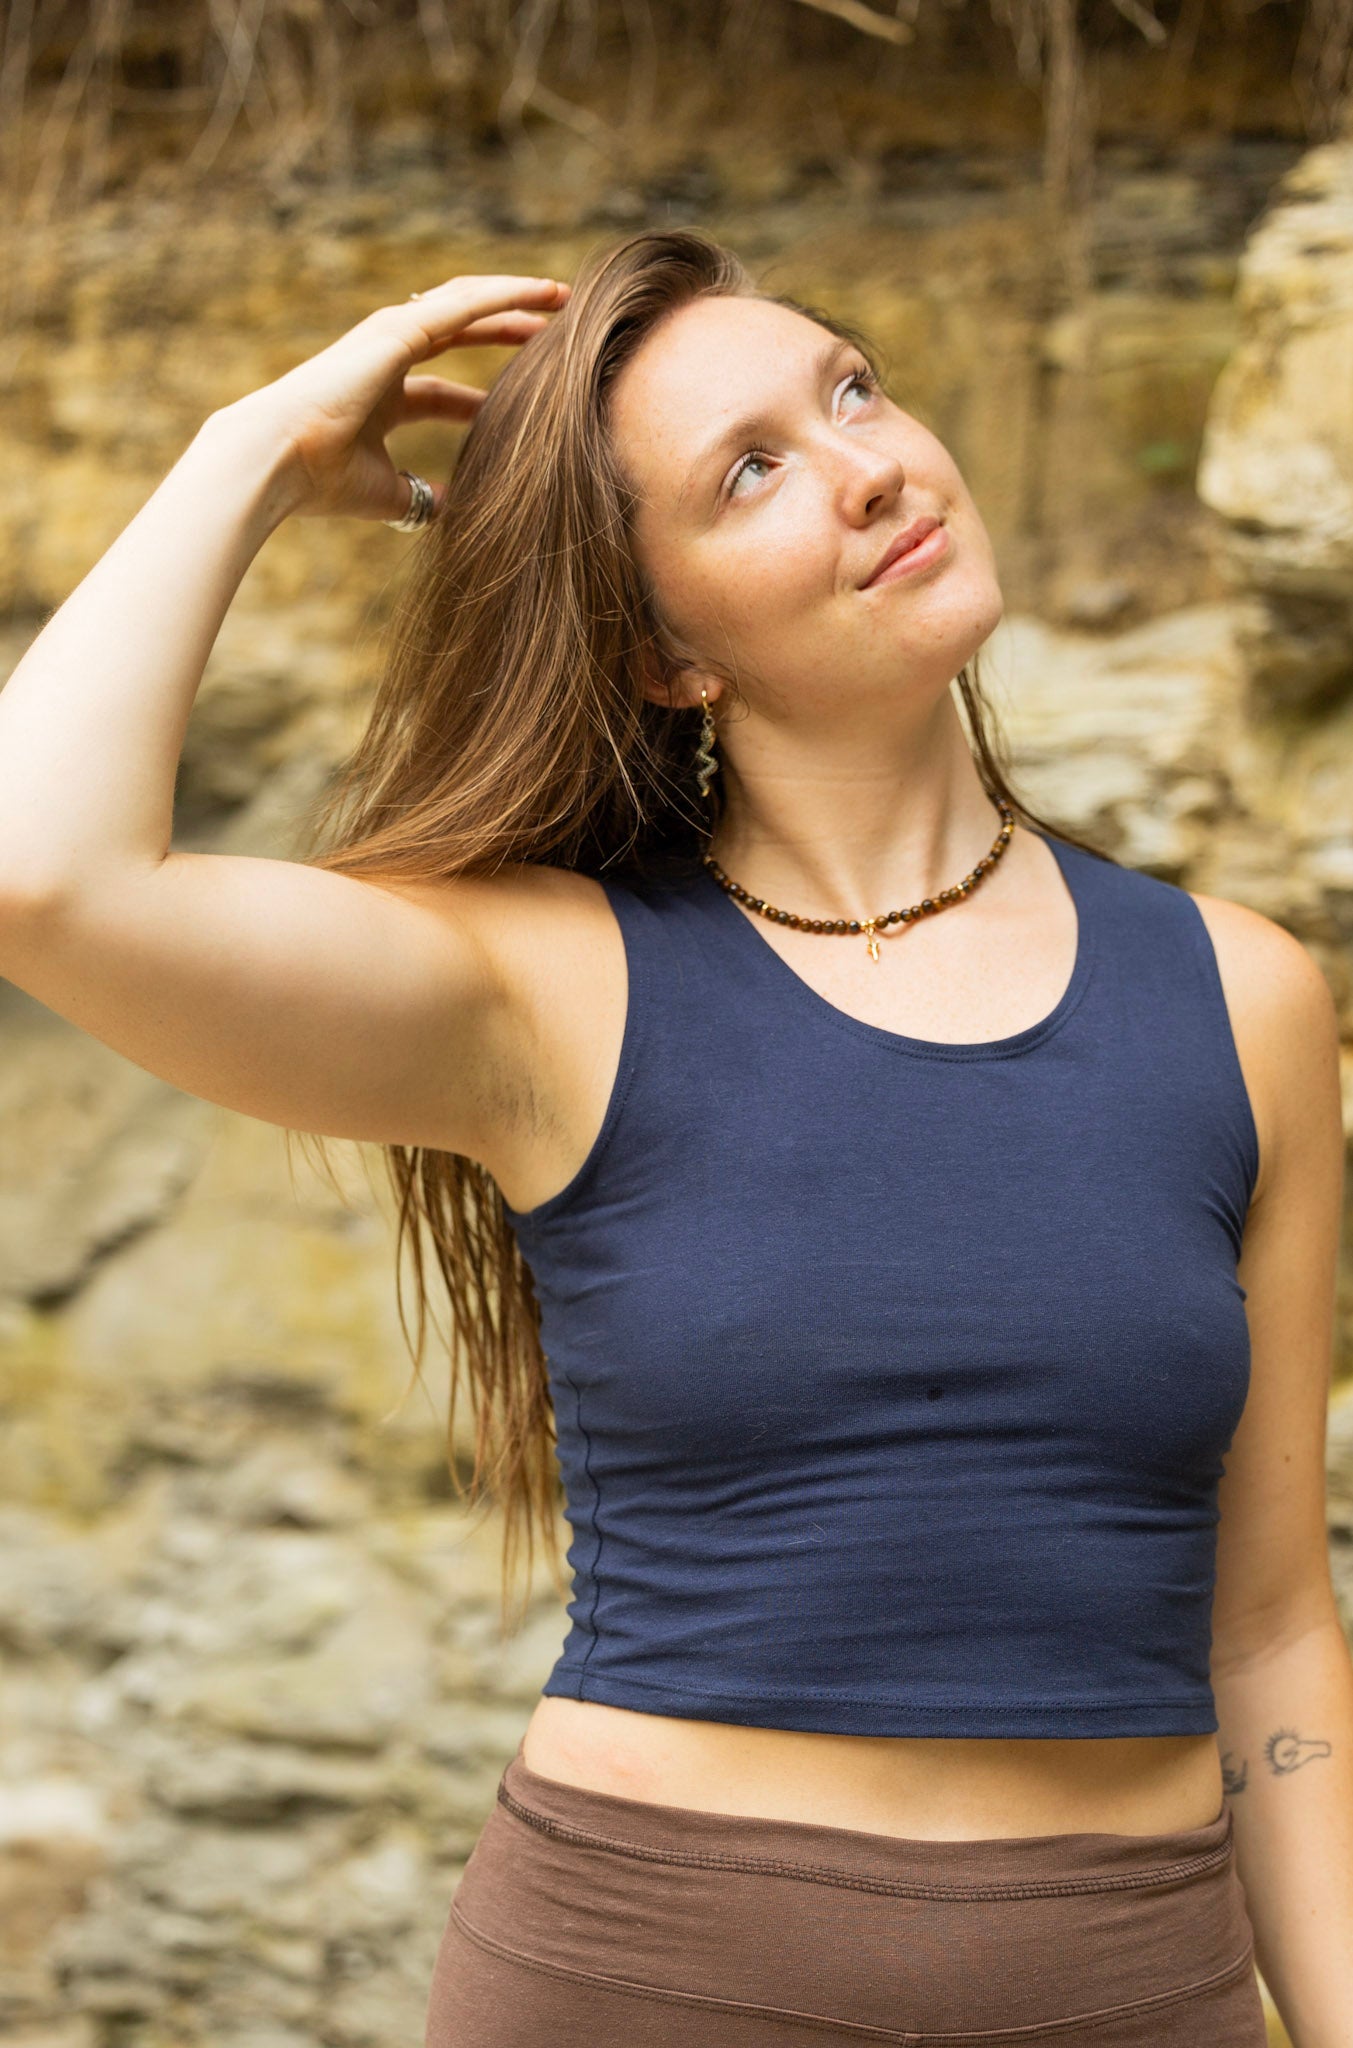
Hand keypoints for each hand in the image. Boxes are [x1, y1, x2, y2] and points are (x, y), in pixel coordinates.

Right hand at [218, 274, 570, 524]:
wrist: (276, 461)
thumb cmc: (320, 482)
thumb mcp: (386, 494)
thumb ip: (420, 497)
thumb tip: (452, 511)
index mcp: (380, 396)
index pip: (443, 387)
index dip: (482, 393)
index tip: (526, 396)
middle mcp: (385, 358)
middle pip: (460, 332)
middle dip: (507, 329)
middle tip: (557, 330)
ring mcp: (389, 337)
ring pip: (466, 304)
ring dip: (514, 299)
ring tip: (560, 298)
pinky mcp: (398, 329)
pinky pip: (464, 305)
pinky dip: (504, 295)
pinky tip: (542, 292)